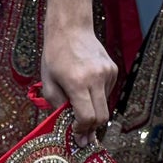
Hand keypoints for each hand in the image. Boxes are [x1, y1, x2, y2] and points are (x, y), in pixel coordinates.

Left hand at [40, 22, 115, 142]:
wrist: (71, 28)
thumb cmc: (55, 57)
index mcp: (78, 83)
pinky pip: (107, 94)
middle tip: (81, 132)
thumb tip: (72, 131)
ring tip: (79, 100)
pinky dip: (97, 98)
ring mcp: (108, 73)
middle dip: (91, 128)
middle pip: (102, 117)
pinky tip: (86, 87)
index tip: (75, 134)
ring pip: (105, 106)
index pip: (88, 118)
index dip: (82, 131)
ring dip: (93, 111)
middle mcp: (96, 78)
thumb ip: (59, 108)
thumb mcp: (48, 85)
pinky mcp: (113, 70)